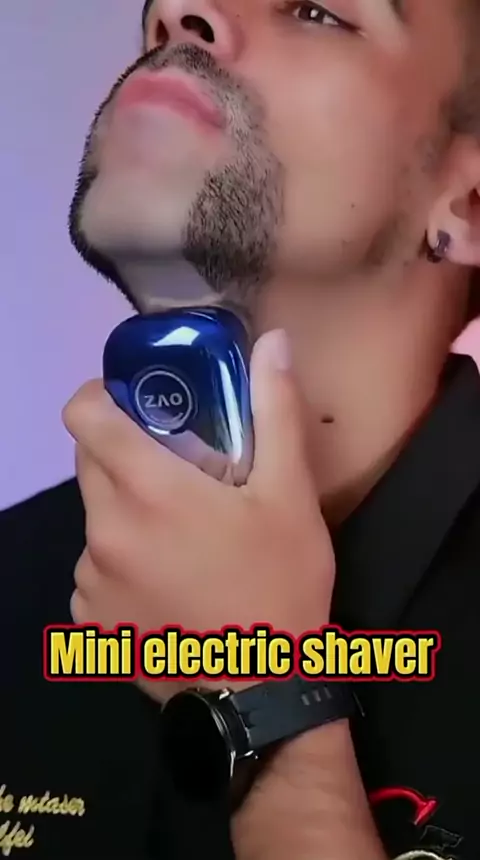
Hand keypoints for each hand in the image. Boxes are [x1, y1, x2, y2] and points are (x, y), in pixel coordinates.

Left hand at [63, 330, 334, 701]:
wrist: (263, 691)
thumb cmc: (279, 583)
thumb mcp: (290, 495)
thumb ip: (275, 411)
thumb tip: (273, 341)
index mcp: (146, 489)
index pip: (83, 415)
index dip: (101, 396)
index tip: (137, 405)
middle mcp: (103, 530)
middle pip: (90, 463)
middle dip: (125, 454)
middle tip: (180, 472)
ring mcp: (90, 579)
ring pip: (96, 517)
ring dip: (127, 512)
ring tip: (182, 539)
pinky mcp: (89, 619)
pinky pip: (95, 567)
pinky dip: (122, 562)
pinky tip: (168, 584)